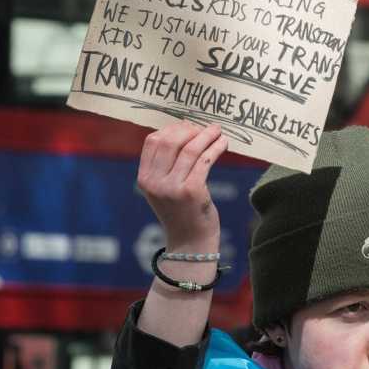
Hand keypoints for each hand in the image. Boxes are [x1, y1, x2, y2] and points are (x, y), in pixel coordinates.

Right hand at [137, 122, 227, 251]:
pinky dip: (216, 147)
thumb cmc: (181, 211)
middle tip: (206, 128)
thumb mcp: (164, 188)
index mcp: (145, 178)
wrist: (190, 242)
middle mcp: (155, 182)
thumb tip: (184, 129)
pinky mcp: (192, 191)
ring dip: (207, 135)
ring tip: (218, 131)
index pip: (153, 141)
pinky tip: (223, 143)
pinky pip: (205, 160)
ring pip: (190, 149)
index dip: (172, 129)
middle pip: (170, 141)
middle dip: (190, 130)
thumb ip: (166, 164)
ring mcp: (173, 187)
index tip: (189, 126)